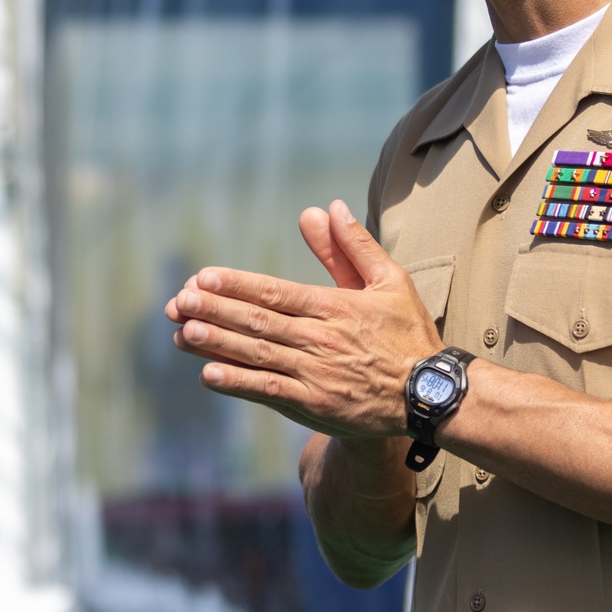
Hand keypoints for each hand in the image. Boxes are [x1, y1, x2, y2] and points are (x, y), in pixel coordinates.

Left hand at [165, 200, 443, 437]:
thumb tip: (328, 207)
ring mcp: (316, 374)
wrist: (432, 396)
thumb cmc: (409, 334)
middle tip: (179, 301)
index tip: (203, 277)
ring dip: (218, 343)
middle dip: (215, 311)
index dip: (236, 285)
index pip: (276, 292)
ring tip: (182, 331)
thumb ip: (353, 246)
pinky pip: (269, 392)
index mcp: (335, 307)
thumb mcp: (390, 281)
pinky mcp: (316, 405)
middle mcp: (321, 339)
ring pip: (258, 354)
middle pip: (259, 322)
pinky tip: (208, 374)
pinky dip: (238, 383)